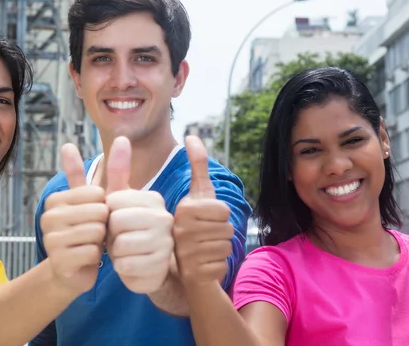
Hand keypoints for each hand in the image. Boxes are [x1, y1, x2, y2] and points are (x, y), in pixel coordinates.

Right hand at [41, 143, 107, 295]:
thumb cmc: (88, 231)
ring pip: (96, 232)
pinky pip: (92, 251)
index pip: (97, 193)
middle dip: (105, 224)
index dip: (105, 207)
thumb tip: (106, 139)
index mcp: (56, 199)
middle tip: (95, 233)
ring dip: (102, 241)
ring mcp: (50, 238)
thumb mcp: (97, 201)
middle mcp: (48, 216)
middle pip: (98, 212)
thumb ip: (103, 171)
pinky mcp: (58, 260)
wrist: (74, 270)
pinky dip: (97, 256)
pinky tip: (88, 258)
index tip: (96, 217)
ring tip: (92, 244)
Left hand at [105, 137, 173, 293]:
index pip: (113, 201)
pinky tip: (131, 265)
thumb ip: (117, 170)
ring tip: (126, 251)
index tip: (116, 220)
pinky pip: (126, 265)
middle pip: (116, 222)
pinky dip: (122, 268)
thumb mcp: (118, 200)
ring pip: (120, 245)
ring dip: (115, 252)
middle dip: (110, 234)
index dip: (106, 215)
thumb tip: (121, 136)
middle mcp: (164, 217)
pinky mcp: (160, 266)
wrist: (146, 267)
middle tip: (119, 238)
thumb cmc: (128, 230)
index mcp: (153, 198)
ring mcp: (165, 242)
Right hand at [173, 136, 233, 284]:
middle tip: (205, 236)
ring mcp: (187, 254)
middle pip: (228, 228)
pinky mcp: (195, 273)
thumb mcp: (195, 195)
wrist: (180, 264)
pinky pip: (223, 265)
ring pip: (227, 246)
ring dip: (220, 249)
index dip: (219, 215)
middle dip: (221, 232)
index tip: (204, 219)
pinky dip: (217, 266)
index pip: (223, 210)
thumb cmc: (192, 224)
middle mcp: (182, 230)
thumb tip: (191, 136)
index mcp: (184, 209)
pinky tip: (204, 264)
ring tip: (204, 248)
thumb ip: (197, 166)